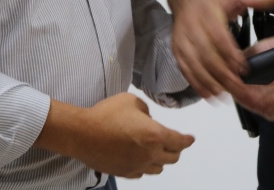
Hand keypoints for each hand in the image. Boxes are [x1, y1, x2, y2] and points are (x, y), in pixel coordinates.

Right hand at [66, 93, 194, 178]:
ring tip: (158, 151)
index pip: (179, 141)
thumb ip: (146, 109)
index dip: (187, 140)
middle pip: (172, 158)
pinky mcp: (124, 172)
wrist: (83, 134)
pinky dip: (145, 166)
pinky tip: (140, 159)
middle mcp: (149, 154)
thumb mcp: (131, 101)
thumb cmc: (106, 115)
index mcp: (155, 135)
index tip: (191, 139)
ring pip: (158, 168)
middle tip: (176, 143)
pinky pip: (142, 173)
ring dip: (162, 160)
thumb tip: (147, 118)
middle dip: (177, 150)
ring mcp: (137, 166)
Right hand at [168, 0, 273, 98]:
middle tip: (239, 87)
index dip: (231, 55)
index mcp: (208, 12)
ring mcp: (182, 40)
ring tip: (225, 94)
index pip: (219, 37)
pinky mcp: (177, 50)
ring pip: (195, 65)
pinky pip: (185, 69)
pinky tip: (209, 93)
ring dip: (209, 82)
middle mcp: (192, 27)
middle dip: (223, 74)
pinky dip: (196, 83)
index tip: (244, 69)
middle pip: (207, 55)